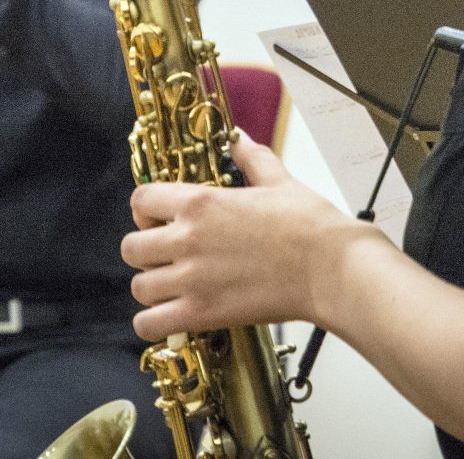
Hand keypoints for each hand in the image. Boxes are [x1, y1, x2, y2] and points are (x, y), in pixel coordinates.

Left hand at [120, 130, 372, 340]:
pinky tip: (173, 315)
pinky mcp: (203, 313)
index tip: (159, 219)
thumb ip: (250, 158)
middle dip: (145, 251)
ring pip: (139, 286)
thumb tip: (239, 138)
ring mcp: (192, 279)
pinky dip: (154, 323)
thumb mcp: (278, 180)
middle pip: (131, 247)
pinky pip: (150, 324)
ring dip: (152, 287)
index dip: (145, 210)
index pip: (140, 200)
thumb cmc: (310, 225)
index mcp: (200, 202)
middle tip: (166, 256)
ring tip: (173, 287)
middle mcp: (187, 238)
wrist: (331, 268)